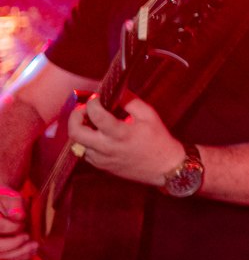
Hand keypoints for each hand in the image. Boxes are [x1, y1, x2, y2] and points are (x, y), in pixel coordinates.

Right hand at [0, 185, 35, 259]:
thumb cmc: (4, 198)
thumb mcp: (9, 195)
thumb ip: (14, 203)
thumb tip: (19, 217)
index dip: (12, 227)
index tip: (23, 224)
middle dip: (14, 244)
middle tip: (28, 237)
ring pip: (0, 254)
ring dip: (18, 253)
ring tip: (34, 246)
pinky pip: (5, 257)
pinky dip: (18, 256)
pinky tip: (30, 251)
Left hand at [67, 95, 185, 186]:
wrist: (163, 166)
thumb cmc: (158, 139)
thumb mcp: (149, 115)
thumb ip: (131, 101)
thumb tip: (115, 92)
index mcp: (121, 133)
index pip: (97, 116)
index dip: (91, 103)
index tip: (97, 97)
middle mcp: (108, 147)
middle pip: (76, 133)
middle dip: (74, 116)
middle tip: (83, 109)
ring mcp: (102, 159)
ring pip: (77, 144)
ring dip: (80, 129)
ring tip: (90, 122)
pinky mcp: (101, 166)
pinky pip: (84, 153)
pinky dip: (86, 141)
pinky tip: (96, 135)